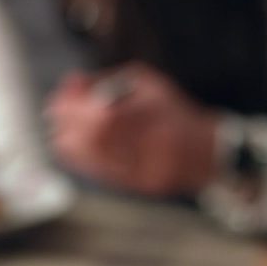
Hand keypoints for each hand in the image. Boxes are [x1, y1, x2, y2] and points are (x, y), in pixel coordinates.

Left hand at [46, 62, 218, 194]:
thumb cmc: (173, 112)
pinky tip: (80, 148)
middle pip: (89, 137)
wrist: (209, 152)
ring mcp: (147, 167)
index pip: (96, 112)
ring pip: (92, 159)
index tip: (62, 96)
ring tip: (66, 130)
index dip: (71, 104)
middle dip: (66, 122)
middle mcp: (150, 143)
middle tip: (57, 113)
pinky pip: (102, 173)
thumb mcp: (145, 84)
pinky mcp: (143, 184)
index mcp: (149, 114)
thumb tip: (72, 82)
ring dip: (70, 142)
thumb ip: (107, 81)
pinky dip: (84, 159)